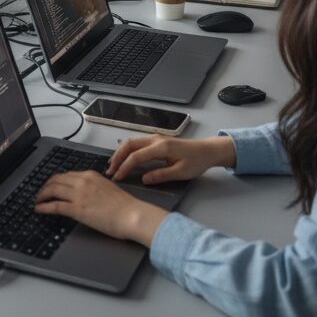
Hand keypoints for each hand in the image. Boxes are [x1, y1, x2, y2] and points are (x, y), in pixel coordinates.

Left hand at [34, 170, 165, 245]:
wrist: (133, 215)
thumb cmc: (125, 206)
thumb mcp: (107, 188)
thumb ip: (93, 187)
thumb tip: (85, 193)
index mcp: (90, 175)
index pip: (66, 175)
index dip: (55, 180)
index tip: (50, 185)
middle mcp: (82, 181)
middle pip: (56, 180)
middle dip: (45, 186)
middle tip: (40, 193)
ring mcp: (79, 195)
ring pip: (52, 190)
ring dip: (42, 195)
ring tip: (37, 200)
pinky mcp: (77, 209)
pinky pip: (55, 206)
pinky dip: (44, 207)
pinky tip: (39, 209)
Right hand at [107, 134, 235, 184]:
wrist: (206, 150)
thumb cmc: (196, 162)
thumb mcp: (181, 173)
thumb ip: (161, 175)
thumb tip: (143, 179)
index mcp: (161, 148)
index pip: (136, 156)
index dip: (125, 167)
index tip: (117, 177)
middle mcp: (155, 139)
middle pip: (129, 145)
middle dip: (117, 157)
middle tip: (110, 171)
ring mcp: (155, 138)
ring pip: (131, 141)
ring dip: (120, 152)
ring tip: (113, 165)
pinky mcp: (156, 140)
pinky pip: (136, 142)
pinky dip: (127, 150)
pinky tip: (124, 158)